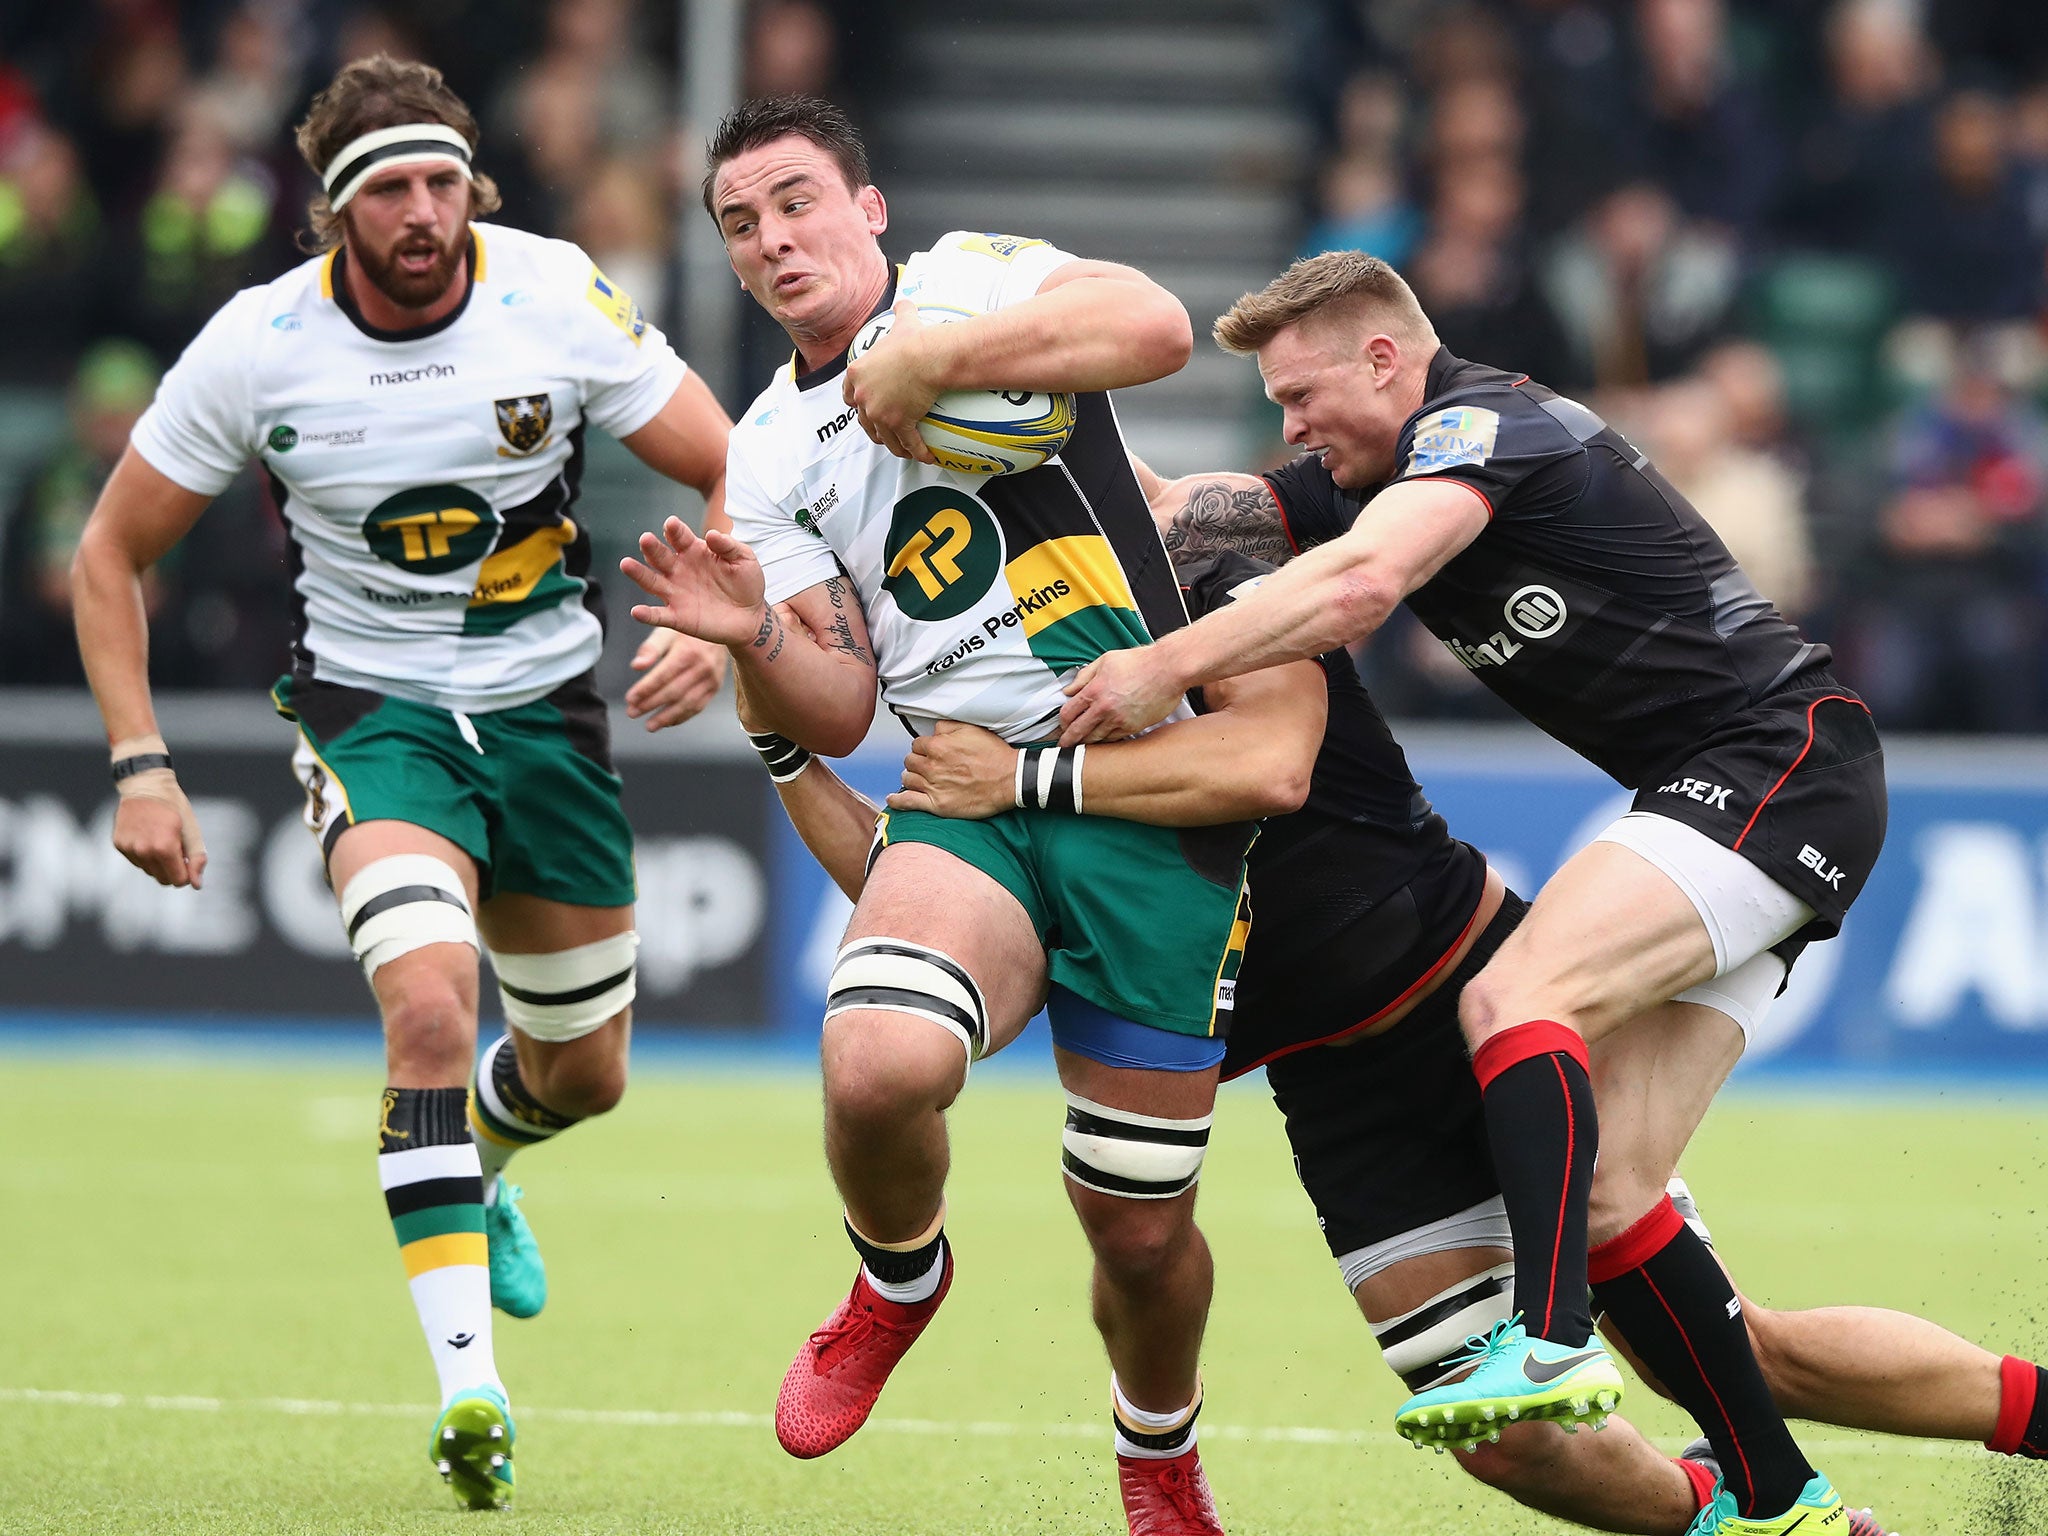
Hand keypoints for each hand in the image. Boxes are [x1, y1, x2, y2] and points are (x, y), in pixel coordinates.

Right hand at [113, 773, 206, 888]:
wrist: (145, 785)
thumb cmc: (174, 806)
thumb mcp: (192, 830)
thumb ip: (197, 858)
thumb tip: (196, 885)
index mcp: (164, 848)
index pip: (178, 880)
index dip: (187, 873)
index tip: (189, 861)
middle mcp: (143, 851)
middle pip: (163, 879)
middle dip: (173, 870)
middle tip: (177, 849)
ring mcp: (128, 848)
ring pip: (149, 871)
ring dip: (158, 862)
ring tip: (161, 838)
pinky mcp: (119, 844)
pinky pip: (136, 861)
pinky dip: (144, 854)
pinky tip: (147, 835)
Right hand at [621, 515, 768, 648]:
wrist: (751, 616)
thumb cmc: (747, 583)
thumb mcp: (745, 559)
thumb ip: (729, 546)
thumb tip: (712, 534)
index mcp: (694, 551)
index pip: (679, 537)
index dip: (674, 530)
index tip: (671, 524)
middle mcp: (679, 570)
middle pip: (660, 556)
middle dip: (652, 547)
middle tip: (645, 539)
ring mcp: (676, 593)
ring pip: (652, 581)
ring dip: (638, 574)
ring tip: (626, 564)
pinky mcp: (677, 617)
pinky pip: (658, 616)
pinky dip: (646, 614)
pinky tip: (636, 611)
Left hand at [625, 624, 727, 730]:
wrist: (720, 628)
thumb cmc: (687, 630)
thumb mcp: (668, 631)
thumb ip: (651, 648)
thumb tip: (636, 666)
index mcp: (688, 652)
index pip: (663, 675)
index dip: (645, 689)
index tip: (630, 699)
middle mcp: (702, 667)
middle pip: (673, 692)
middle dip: (651, 705)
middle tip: (632, 713)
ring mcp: (711, 679)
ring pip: (687, 704)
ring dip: (666, 717)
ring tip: (649, 725)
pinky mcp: (715, 687)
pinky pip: (698, 706)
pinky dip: (681, 717)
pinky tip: (667, 722)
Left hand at [844, 299, 938, 464]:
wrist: (928, 357)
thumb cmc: (915, 340)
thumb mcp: (903, 322)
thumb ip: (901, 312)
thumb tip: (905, 300)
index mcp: (858, 374)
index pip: (848, 394)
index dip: (855, 401)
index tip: (861, 406)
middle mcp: (864, 396)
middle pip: (863, 419)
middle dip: (872, 427)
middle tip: (884, 430)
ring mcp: (879, 413)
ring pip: (882, 437)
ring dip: (892, 445)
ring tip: (903, 449)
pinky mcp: (898, 424)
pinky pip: (907, 444)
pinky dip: (916, 452)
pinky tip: (926, 457)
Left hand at [886, 720, 1015, 818]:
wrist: (1010, 779)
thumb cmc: (994, 754)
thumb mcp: (971, 729)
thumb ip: (947, 727)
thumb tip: (933, 730)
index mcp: (937, 746)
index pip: (917, 744)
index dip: (924, 748)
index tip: (932, 752)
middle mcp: (931, 766)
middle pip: (910, 761)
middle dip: (917, 762)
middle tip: (928, 765)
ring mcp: (933, 786)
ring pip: (907, 778)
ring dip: (910, 777)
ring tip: (918, 779)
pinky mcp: (937, 805)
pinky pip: (908, 802)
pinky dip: (897, 800)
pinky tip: (892, 799)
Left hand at [1057, 646, 1180, 745]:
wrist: (1168, 669)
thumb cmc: (1140, 662)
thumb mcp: (1106, 660)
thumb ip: (1084, 676)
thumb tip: (1069, 689)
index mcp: (1094, 690)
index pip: (1068, 713)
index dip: (1061, 722)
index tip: (1060, 726)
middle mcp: (1104, 708)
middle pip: (1078, 731)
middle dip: (1068, 740)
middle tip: (1064, 744)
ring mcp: (1118, 720)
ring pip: (1095, 738)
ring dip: (1086, 742)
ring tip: (1081, 744)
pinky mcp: (1133, 727)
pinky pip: (1113, 738)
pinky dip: (1105, 740)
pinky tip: (1102, 739)